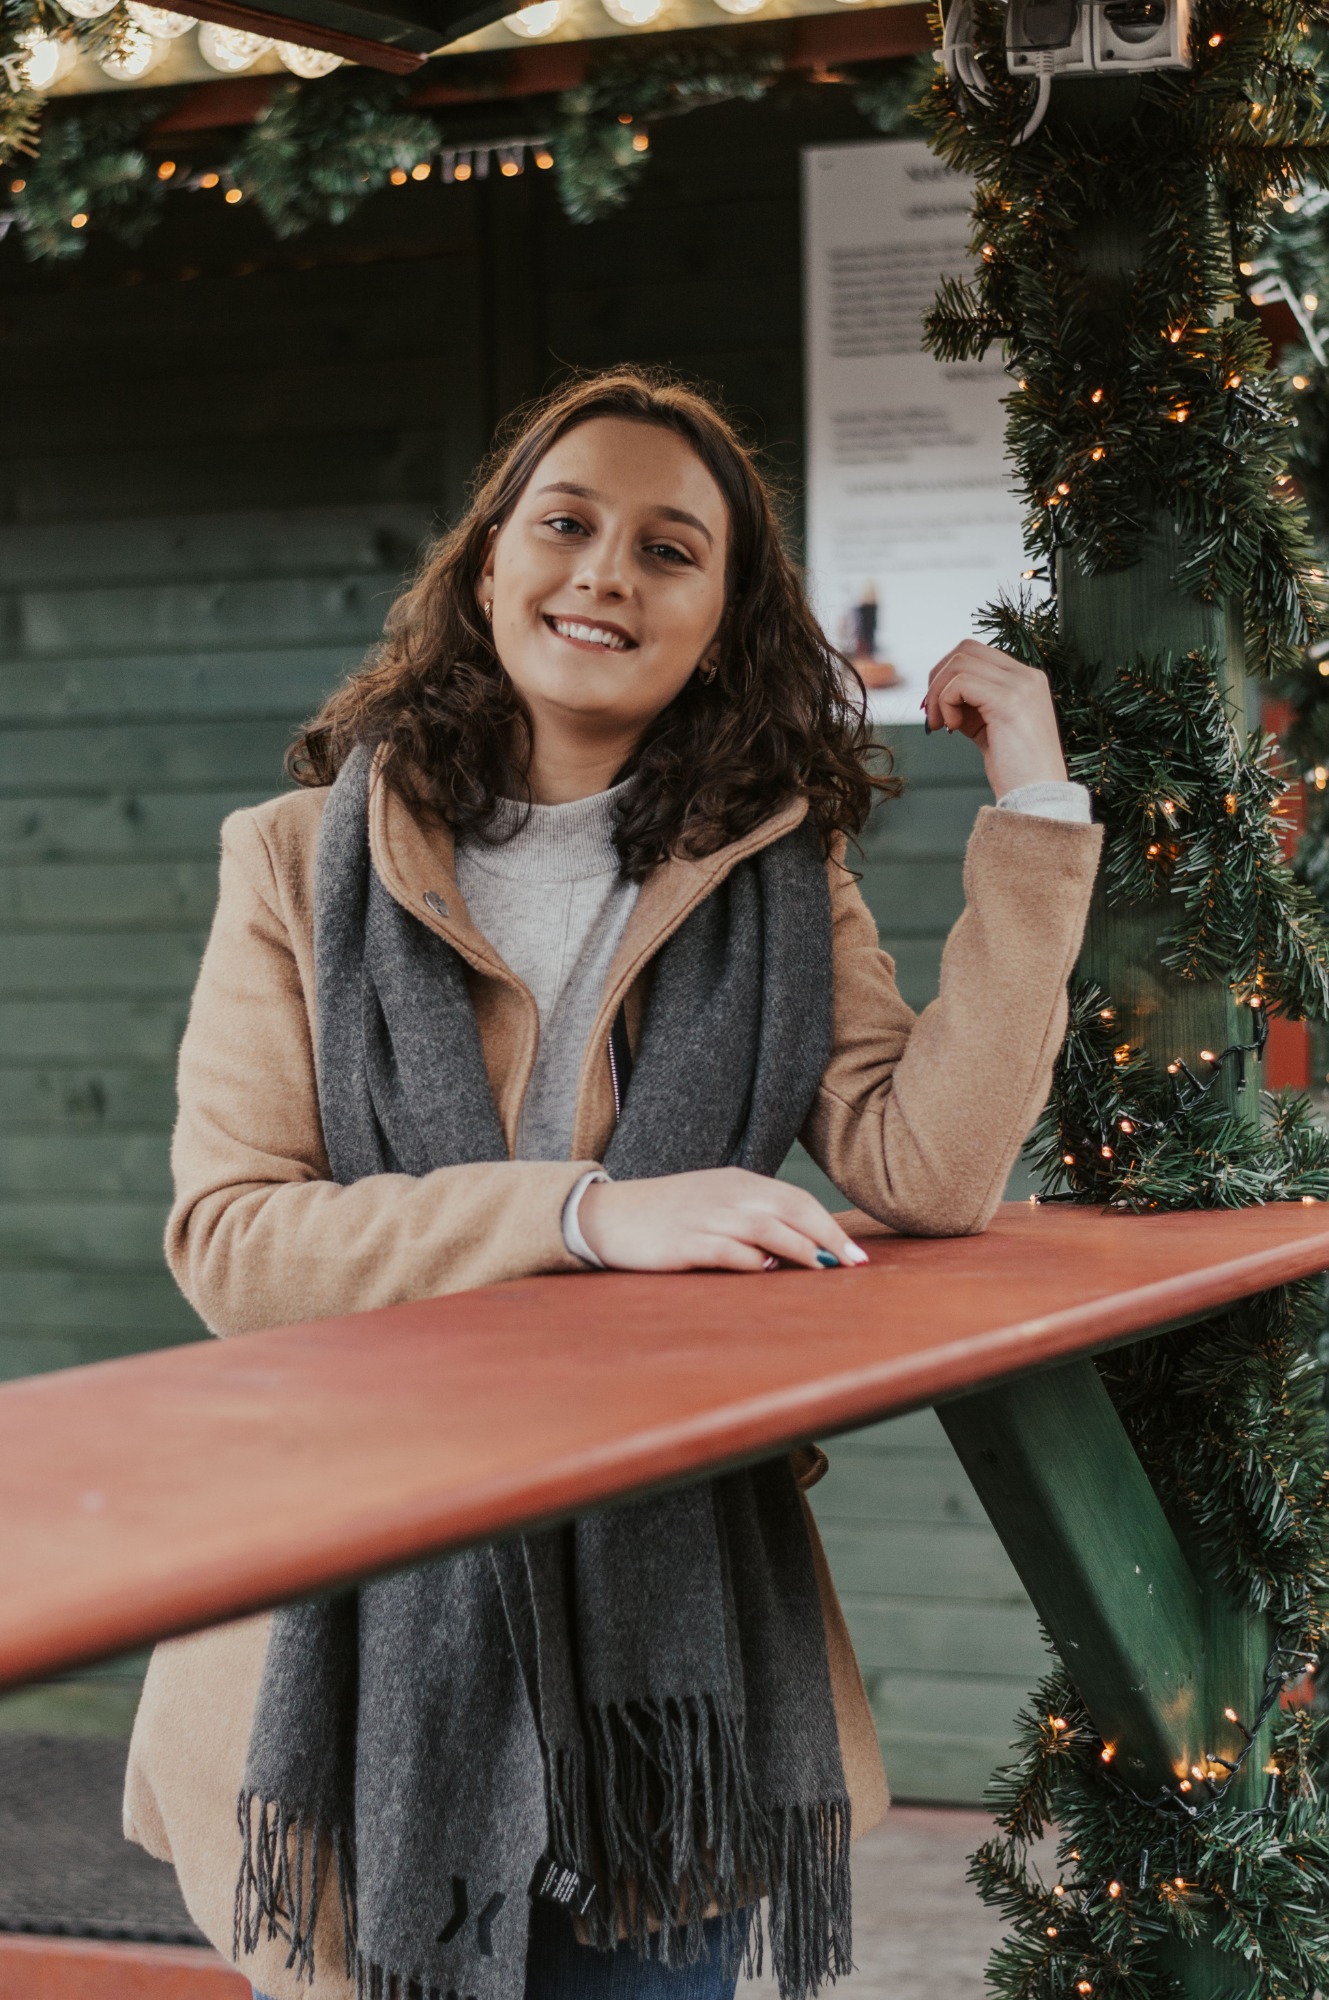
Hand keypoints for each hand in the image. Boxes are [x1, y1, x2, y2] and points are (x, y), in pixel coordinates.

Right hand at [577, 1168, 869, 1273]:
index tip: (857, 1254)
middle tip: (854, 1265)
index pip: (797, 1199)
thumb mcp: (714, 1203)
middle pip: (790, 1210)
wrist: (606, 1215)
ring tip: (822, 1270)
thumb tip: (799, 1251)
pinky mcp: (682, 1243)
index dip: (830, 1226)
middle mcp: (726, 1196)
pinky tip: (766, 1272)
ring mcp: (704, 1218)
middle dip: (828, 1238)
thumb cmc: (666, 1215)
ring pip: (765, 1229)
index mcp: (738, 1183)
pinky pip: (725, 1250)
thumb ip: (753, 1218)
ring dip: (799, 1249)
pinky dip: (751, 1261)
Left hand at [921, 639, 1067, 799]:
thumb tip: (937, 692)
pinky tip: (954, 729)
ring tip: (942, 724)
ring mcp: (1021, 686)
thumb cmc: (1014, 771)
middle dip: (938, 678)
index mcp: (1026, 679)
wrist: (1037, 799)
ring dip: (938, 693)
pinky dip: (946, 703)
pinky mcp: (1009, 701)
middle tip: (932, 714)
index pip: (977, 652)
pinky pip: (960, 682)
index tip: (938, 707)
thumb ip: (970, 704)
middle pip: (966, 648)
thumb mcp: (989, 727)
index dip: (948, 674)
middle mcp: (1028, 676)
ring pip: (959, 662)